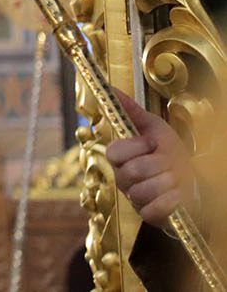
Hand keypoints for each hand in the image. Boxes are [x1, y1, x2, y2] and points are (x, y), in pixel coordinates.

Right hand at [106, 90, 194, 225]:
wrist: (193, 178)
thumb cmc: (170, 152)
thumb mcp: (154, 128)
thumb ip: (131, 110)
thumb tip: (111, 88)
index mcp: (120, 158)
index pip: (113, 153)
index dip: (135, 147)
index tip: (152, 144)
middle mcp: (122, 179)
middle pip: (132, 171)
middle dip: (159, 165)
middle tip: (170, 162)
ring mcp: (134, 199)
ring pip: (144, 191)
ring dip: (169, 182)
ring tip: (176, 178)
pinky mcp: (149, 215)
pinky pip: (154, 209)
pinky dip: (171, 201)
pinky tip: (177, 194)